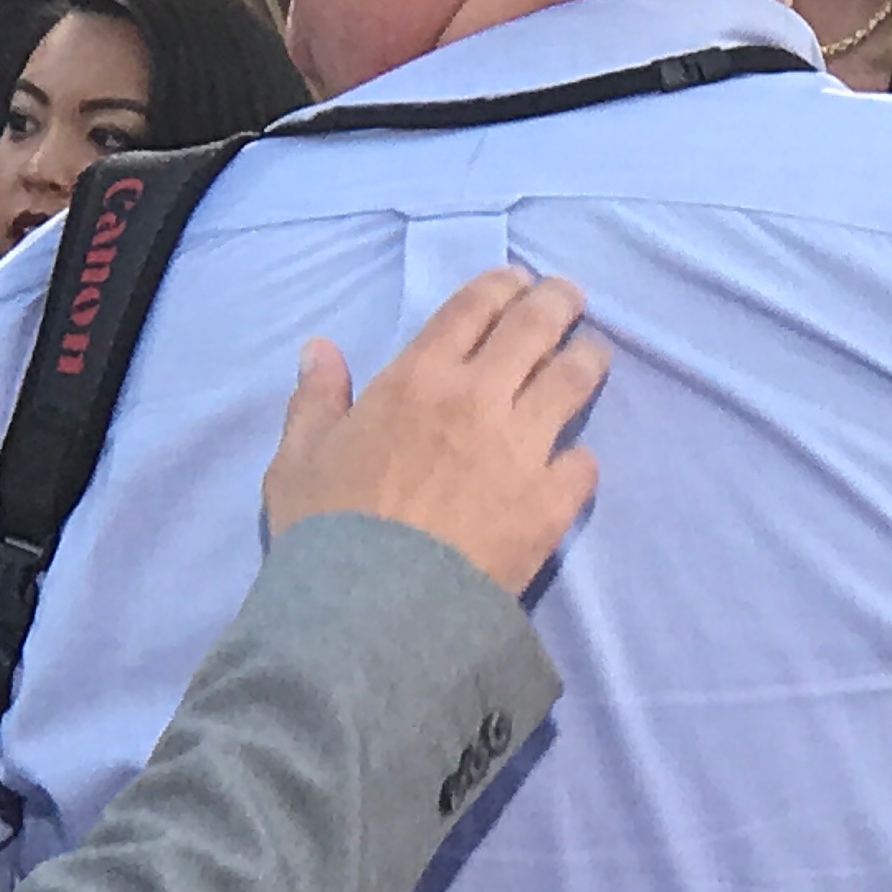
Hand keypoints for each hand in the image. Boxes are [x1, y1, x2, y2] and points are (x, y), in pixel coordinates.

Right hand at [263, 269, 606, 595]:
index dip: (502, 285)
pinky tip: (574, 462)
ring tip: (592, 354)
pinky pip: (584, 464)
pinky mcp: (551, 503)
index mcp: (418, 378)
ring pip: (574, 380)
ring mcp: (523, 449)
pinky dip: (580, 459)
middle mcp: (478, 399)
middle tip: (569, 297)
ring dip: (587, 358)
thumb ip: (315, 399)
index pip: (473, 307)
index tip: (518, 281)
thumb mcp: (299, 459)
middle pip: (536, 328)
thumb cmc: (327, 533)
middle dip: (557, 302)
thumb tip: (320, 349)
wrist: (373, 610)